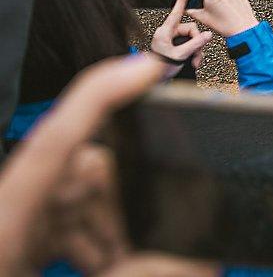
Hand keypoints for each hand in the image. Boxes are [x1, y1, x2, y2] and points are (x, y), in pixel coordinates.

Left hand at [0, 54, 215, 276]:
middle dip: (127, 197)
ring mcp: (7, 237)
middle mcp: (3, 222)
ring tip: (135, 262)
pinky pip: (60, 230)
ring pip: (74, 206)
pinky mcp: (12, 253)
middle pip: (76, 176)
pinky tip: (111, 264)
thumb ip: (137, 275)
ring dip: (114, 230)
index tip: (151, 67)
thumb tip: (202, 259)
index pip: (54, 143)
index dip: (103, 95)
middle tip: (167, 235)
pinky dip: (95, 246)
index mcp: (2, 227)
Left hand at [151, 0, 213, 75]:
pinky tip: (192, 61)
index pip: (176, 12)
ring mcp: (171, 39)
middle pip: (190, 29)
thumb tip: (207, 35)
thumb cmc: (160, 67)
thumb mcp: (180, 55)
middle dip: (196, 43)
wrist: (153, 79)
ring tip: (194, 60)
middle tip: (196, 55)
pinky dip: (193, 53)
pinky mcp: (174, 45)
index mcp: (165, 32)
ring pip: (191, 38)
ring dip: (195, 50)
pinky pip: (188, 44)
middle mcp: (168, 33)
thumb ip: (195, 44)